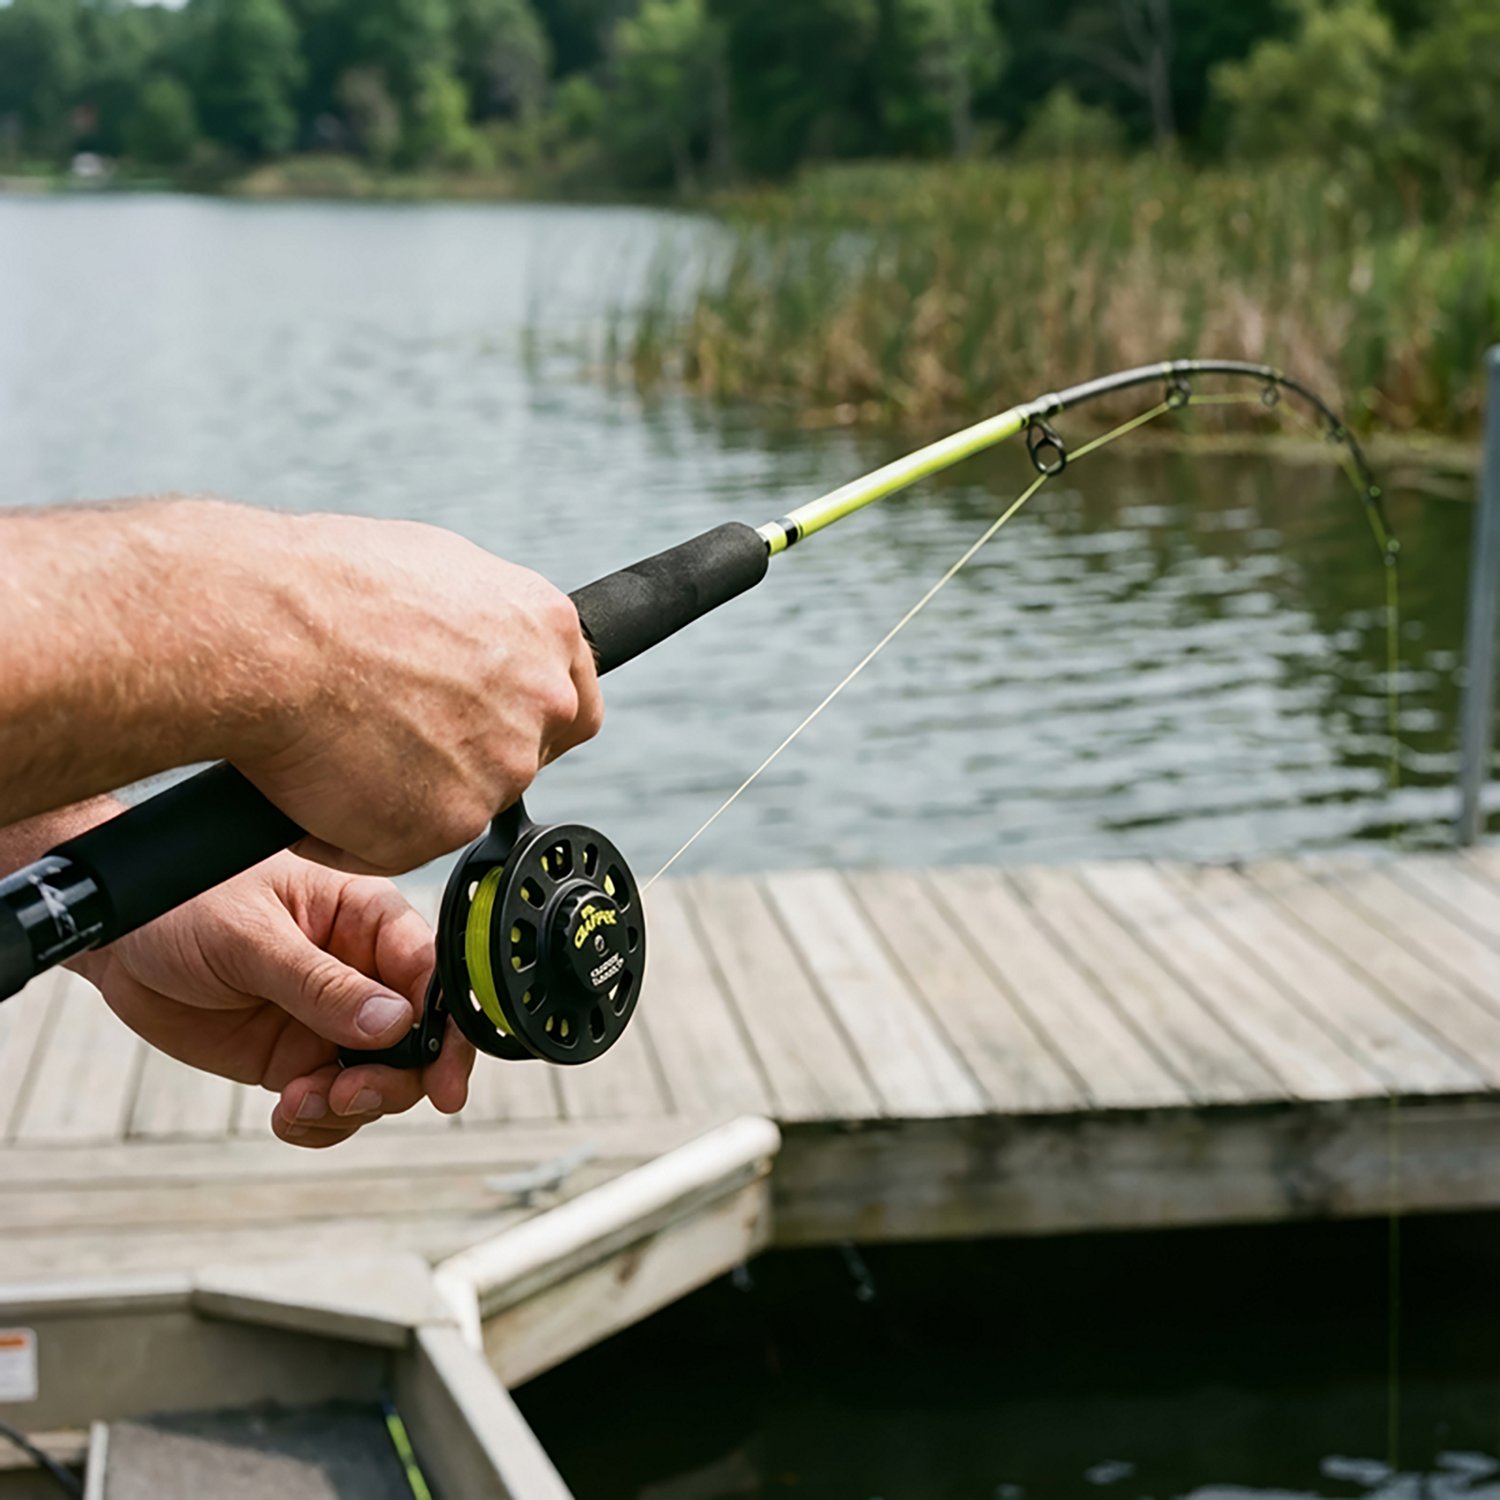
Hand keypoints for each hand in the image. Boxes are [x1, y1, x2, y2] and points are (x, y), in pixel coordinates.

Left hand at [73, 852, 474, 1147]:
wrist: (117, 940)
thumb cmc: (184, 902)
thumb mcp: (250, 937)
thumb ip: (320, 982)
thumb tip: (393, 1022)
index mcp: (366, 919)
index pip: (433, 973)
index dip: (451, 1028)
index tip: (446, 1081)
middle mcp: (361, 971)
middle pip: (420, 1039)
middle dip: (396, 1079)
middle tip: (348, 1095)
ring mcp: (331, 1019)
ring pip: (383, 1079)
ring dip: (352, 1106)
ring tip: (301, 1104)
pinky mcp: (296, 1057)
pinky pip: (335, 1105)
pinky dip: (320, 1124)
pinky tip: (288, 1115)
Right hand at [241, 512, 603, 874]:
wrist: (262, 632)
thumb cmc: (322, 587)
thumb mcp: (432, 570)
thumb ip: (481, 623)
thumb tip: (475, 645)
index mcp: (546, 628)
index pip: (569, 699)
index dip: (526, 720)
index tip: (487, 726)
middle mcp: (542, 697)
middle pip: (526, 754)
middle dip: (470, 756)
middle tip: (396, 739)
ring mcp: (505, 764)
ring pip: (465, 802)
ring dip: (411, 793)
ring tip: (340, 747)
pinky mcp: (455, 820)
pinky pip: (408, 842)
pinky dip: (360, 830)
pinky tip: (317, 783)